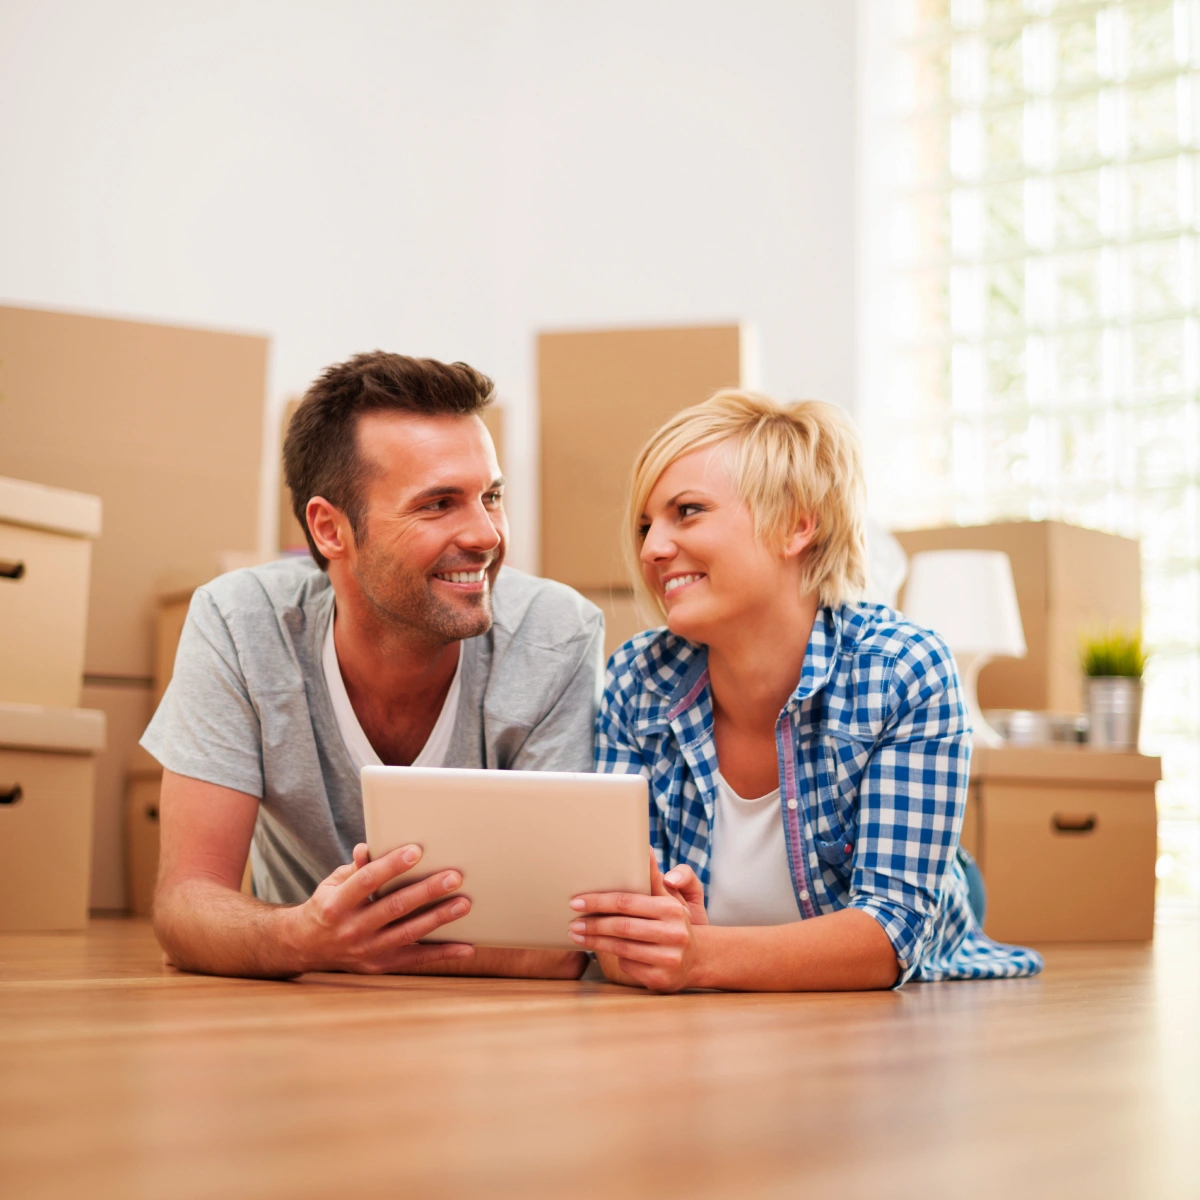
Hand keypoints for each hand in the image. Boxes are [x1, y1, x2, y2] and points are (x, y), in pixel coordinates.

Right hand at [284, 842, 474, 973]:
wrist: (307, 947)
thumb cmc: (328, 905)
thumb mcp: (332, 884)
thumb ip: (355, 868)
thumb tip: (367, 847)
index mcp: (337, 904)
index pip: (367, 881)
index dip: (391, 865)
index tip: (417, 851)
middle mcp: (351, 929)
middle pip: (394, 907)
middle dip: (426, 891)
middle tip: (454, 877)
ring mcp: (367, 950)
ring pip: (408, 933)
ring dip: (439, 918)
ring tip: (463, 904)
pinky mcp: (381, 964)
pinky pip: (416, 959)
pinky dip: (443, 954)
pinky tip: (466, 947)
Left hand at [568, 852, 706, 992]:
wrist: (697, 959)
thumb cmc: (674, 923)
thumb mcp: (670, 899)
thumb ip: (654, 878)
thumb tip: (644, 849)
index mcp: (671, 909)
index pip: (627, 902)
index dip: (599, 902)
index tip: (576, 901)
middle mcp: (673, 934)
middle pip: (621, 926)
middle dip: (593, 924)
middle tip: (573, 922)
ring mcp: (668, 958)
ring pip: (621, 947)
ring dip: (595, 941)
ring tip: (577, 934)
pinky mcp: (660, 979)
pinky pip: (627, 966)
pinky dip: (614, 957)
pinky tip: (603, 950)